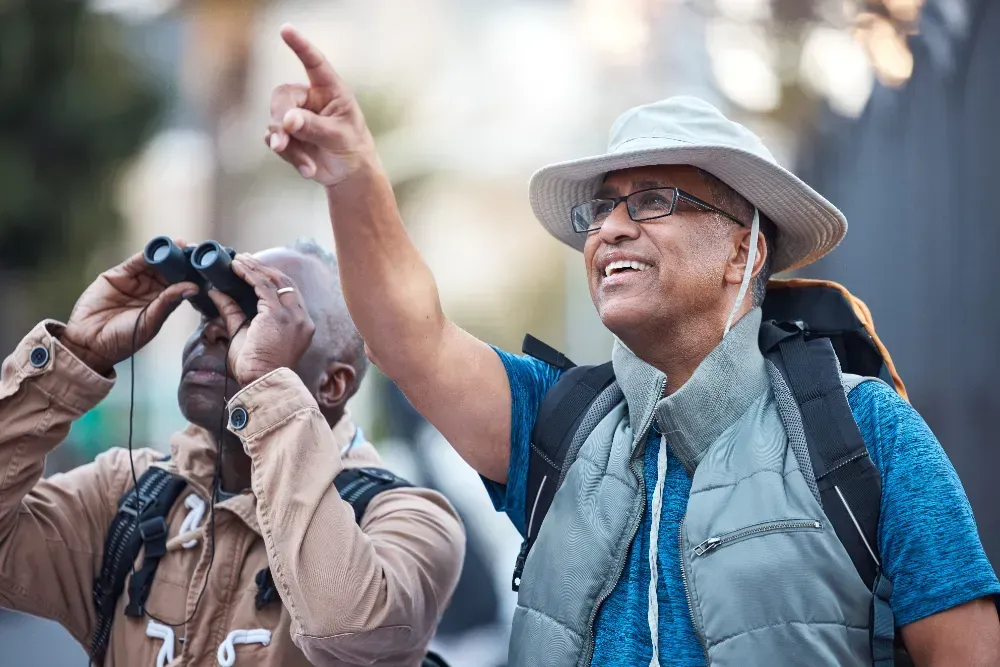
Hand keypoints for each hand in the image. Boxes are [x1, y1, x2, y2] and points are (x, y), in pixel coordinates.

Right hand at [61, 243, 197, 374]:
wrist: (89, 343)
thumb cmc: (123, 339)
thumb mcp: (150, 322)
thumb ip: (168, 302)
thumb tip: (194, 287)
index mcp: (163, 303)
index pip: (181, 284)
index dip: (193, 274)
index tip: (209, 266)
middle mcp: (150, 290)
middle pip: (170, 271)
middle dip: (184, 260)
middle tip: (199, 250)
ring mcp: (135, 281)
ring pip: (154, 264)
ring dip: (168, 254)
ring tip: (183, 245)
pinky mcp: (117, 276)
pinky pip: (135, 263)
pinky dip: (147, 254)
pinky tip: (160, 248)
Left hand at [207, 255, 314, 385]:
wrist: (262, 383)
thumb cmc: (255, 368)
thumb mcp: (243, 335)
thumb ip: (233, 313)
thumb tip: (216, 293)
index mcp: (300, 325)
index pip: (289, 294)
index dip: (271, 280)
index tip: (254, 271)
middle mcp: (301, 318)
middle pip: (285, 283)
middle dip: (264, 269)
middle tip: (245, 259)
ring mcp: (292, 316)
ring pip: (274, 281)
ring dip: (255, 268)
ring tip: (238, 259)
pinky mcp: (277, 315)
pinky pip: (262, 287)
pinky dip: (249, 274)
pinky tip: (237, 267)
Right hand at [266, 24, 376, 186]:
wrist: (348, 172)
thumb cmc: (351, 146)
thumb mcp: (338, 136)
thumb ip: (314, 127)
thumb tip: (288, 120)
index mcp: (329, 90)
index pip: (314, 63)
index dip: (300, 46)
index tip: (285, 29)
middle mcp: (309, 98)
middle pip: (282, 96)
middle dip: (281, 118)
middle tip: (284, 138)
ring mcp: (295, 116)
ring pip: (276, 122)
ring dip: (286, 145)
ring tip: (306, 165)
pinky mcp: (286, 135)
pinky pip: (275, 140)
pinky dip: (289, 156)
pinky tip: (307, 169)